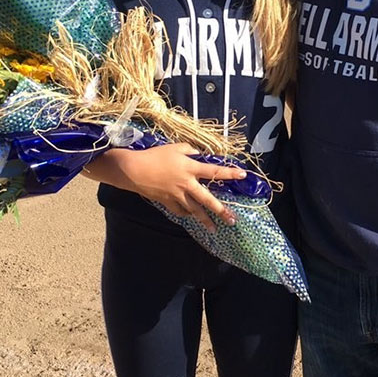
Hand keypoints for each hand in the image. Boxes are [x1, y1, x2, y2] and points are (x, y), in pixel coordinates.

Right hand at [84, 143, 245, 231]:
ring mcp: (177, 195)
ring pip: (194, 211)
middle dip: (221, 210)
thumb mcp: (175, 148)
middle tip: (233, 220)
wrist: (134, 170)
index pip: (214, 171)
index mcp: (190, 168)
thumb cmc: (155, 156)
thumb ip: (190, 151)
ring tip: (214, 229)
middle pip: (207, 200)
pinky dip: (186, 214)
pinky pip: (180, 211)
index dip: (229, 173)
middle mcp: (187, 184)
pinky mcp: (167, 202)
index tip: (243, 175)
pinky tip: (191, 216)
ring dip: (205, 220)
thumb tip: (199, 155)